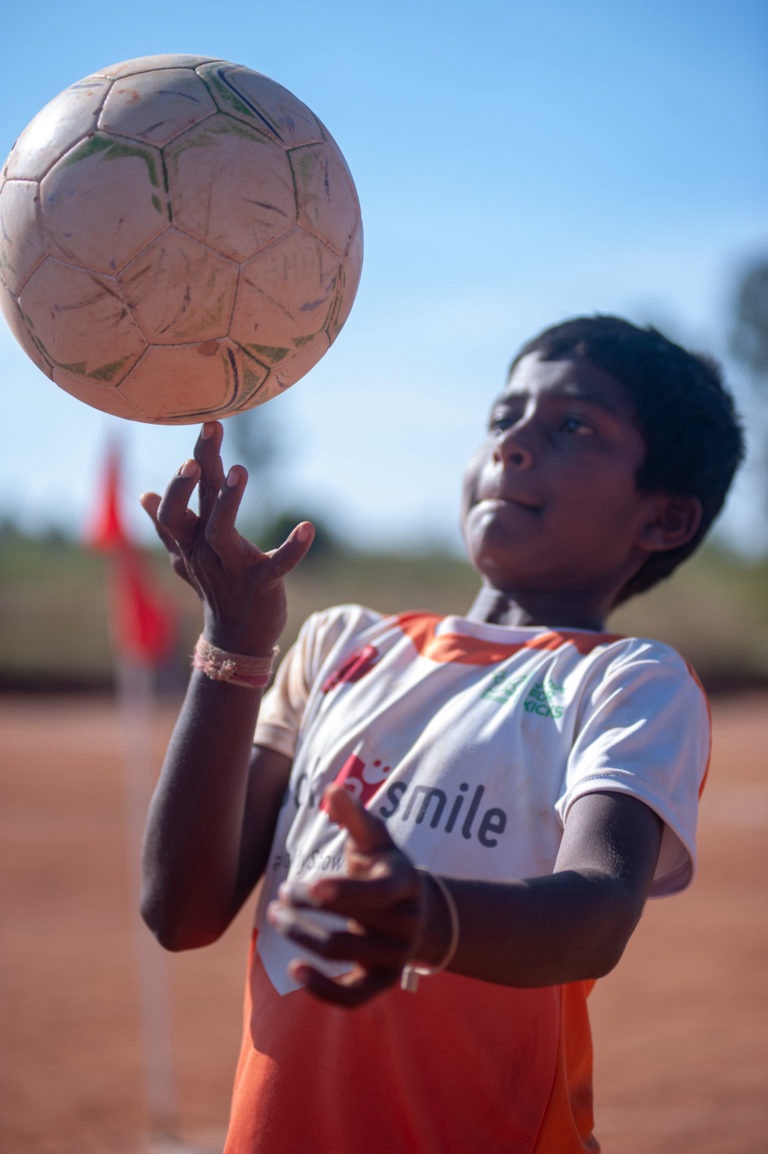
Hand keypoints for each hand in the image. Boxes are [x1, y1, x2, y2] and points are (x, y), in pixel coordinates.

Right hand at [140, 421, 313, 651]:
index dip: (180, 478)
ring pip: (222, 532)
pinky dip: (292, 548)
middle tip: (209, 430)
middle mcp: (205, 552)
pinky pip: (277, 565)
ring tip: (240, 470)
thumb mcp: (186, 557)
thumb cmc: (215, 589)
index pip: (174, 506)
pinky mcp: (261, 584)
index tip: (191, 447)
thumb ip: (166, 526)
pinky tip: (307, 527)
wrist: (237, 639)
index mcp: (190, 541)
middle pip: (192, 508)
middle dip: (196, 470)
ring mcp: (232, 568)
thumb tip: (143, 496)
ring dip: (229, 501)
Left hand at [267, 786, 427, 1007]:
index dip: (345, 892)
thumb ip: (354, 816)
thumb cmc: (385, 868)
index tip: (309, 886)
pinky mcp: (382, 982)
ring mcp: (395, 957)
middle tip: (279, 895)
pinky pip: (352, 997)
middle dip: (306, 912)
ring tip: (275, 917)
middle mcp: (405, 925)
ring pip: (343, 954)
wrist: (422, 913)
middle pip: (350, 926)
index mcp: (404, 884)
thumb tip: (333, 788)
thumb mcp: (376, 840)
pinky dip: (321, 988)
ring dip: (302, 938)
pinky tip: (292, 969)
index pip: (378, 894)